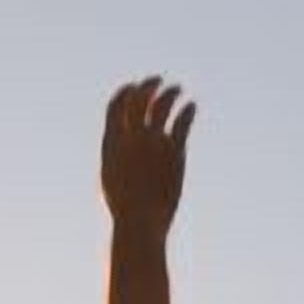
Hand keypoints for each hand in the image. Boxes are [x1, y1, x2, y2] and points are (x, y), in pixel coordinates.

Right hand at [99, 77, 194, 237]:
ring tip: (179, 89)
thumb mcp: (112, 178)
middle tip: (158, 80)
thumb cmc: (124, 208)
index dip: (126, 92)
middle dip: (148, 86)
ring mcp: (153, 142)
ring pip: (162, 105)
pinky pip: (182, 122)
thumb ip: (117, 156)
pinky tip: (192, 106)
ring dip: (170, 92)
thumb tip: (121, 148)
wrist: (138, 222)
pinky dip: (187, 111)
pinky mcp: (174, 151)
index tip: (134, 87)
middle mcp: (131, 137)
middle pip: (139, 99)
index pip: (116, 105)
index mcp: (112, 142)